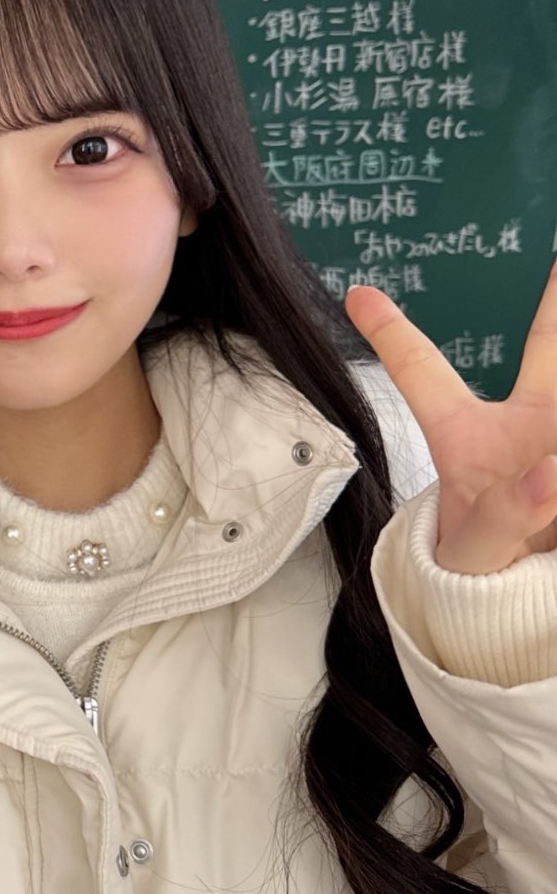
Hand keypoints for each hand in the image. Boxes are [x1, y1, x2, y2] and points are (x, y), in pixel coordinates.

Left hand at [344, 260, 556, 572]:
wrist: (521, 599)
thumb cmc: (482, 563)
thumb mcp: (481, 547)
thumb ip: (508, 514)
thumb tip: (548, 475)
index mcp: (465, 437)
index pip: (423, 375)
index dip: (392, 334)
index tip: (356, 294)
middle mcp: (524, 424)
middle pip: (547, 346)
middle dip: (556, 300)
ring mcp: (553, 436)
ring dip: (553, 416)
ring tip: (546, 473)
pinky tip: (553, 476)